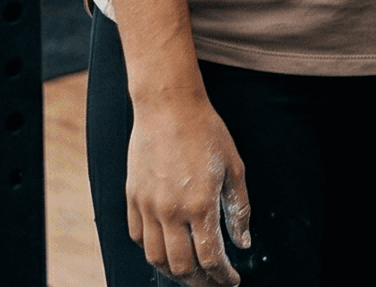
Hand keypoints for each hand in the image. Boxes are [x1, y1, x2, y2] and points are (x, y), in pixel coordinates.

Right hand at [128, 93, 253, 285]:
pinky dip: (152, 251)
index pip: (210, 258)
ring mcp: (147, 205)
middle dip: (200, 282)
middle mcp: (170, 210)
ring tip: (190, 273)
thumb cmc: (207, 132)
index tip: (231, 281)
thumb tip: (243, 243)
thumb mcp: (234, 168)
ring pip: (155, 258)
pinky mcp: (132, 197)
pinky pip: (138, 237)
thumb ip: (239, 210)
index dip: (223, 277)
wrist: (168, 106)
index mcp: (200, 204)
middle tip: (213, 282)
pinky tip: (167, 249)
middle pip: (181, 267)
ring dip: (174, 272)